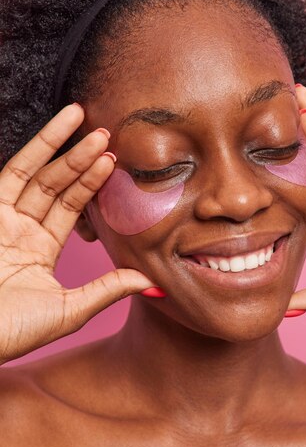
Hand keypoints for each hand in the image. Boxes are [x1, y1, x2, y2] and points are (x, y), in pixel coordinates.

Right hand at [0, 104, 155, 363]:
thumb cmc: (16, 331)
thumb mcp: (70, 310)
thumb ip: (107, 290)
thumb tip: (151, 282)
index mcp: (39, 249)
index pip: (71, 207)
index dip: (91, 183)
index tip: (113, 162)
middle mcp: (20, 229)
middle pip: (55, 184)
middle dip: (80, 158)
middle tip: (106, 133)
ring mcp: (1, 219)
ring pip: (34, 172)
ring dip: (57, 144)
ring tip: (81, 116)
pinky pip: (11, 175)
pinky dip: (32, 152)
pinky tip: (53, 131)